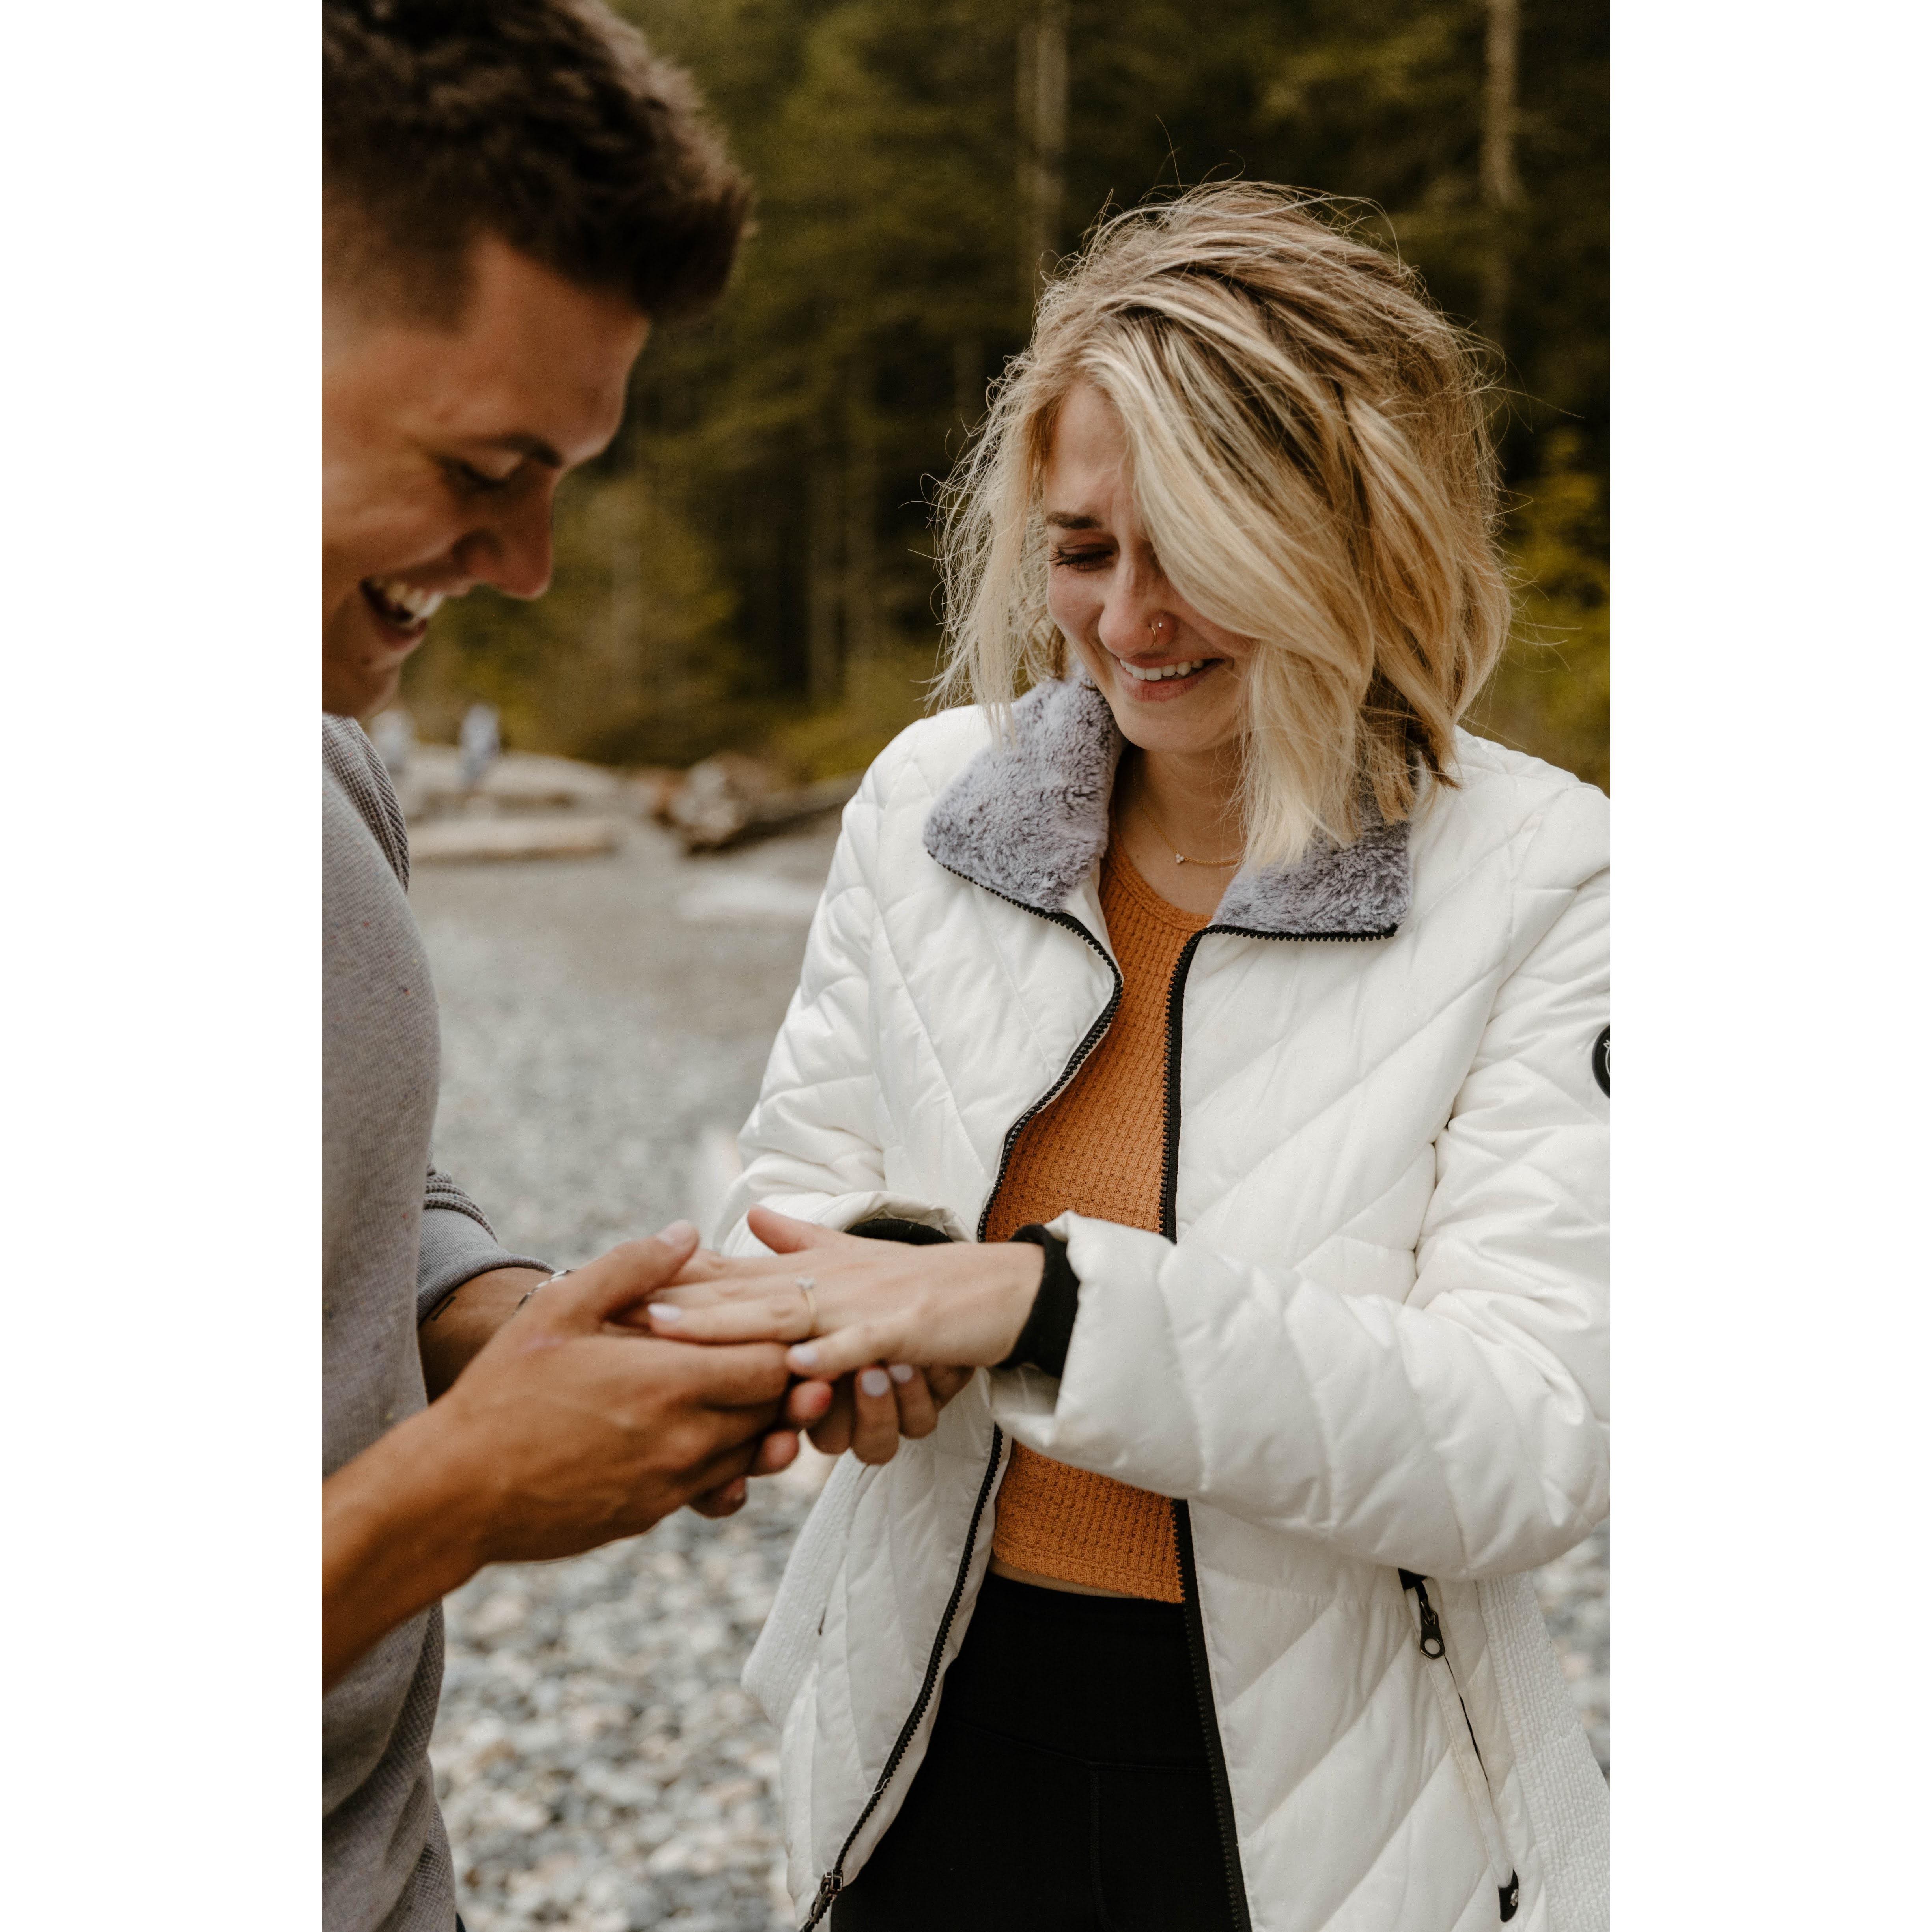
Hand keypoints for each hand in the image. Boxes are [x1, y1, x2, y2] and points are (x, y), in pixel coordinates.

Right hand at [325, 1223, 806, 1687]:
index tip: (780, 1321)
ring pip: (751, 1453)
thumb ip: (632, 1268)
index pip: (776, 1364)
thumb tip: (688, 1231)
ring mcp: (670, 1487)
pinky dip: (720, 1460)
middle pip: (775, 1411)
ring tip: (744, 1388)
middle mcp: (684, 1442)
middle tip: (779, 1351)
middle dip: (783, 1382)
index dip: (786, 1340)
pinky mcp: (652, 1516)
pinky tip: (695, 1431)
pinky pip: (713, 1488)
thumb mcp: (560, 1309)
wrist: (455, 1492)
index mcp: (670, 1385)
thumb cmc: (504, 1392)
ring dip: (757, 1423)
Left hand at [644, 1206, 1043, 1383]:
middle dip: (679, 1304)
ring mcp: (864, 1305)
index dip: (677, 1281)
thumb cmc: (930, 1284)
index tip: (616, 1286)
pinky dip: (829, 1354)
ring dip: (729, 1326)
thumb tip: (755, 1219)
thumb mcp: (857, 1262)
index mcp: (814, 1275)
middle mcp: (829, 1283)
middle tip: (617, 1310)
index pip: (734, 1276)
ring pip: (785, 1316)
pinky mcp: (903, 1328)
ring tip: (674, 1333)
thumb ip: (804, 1243)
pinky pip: (858, 1344)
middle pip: (742, 1295)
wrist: (1004, 1290)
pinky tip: (795, 1363)